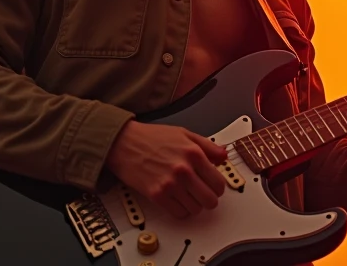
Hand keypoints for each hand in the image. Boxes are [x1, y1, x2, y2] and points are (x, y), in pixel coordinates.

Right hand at [105, 121, 228, 218]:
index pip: (219, 183)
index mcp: (194, 153)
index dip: (218, 187)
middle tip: (203, 194)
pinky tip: (177, 200)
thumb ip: (208, 146)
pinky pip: (179, 213)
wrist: (124, 142)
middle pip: (210, 200)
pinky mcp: (156, 195)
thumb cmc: (151, 137)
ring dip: (194, 205)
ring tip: (188, 196)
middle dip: (209, 199)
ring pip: (196, 209)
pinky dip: (181, 210)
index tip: (213, 186)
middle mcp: (184, 170)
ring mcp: (170, 184)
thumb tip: (223, 156)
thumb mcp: (184, 134)